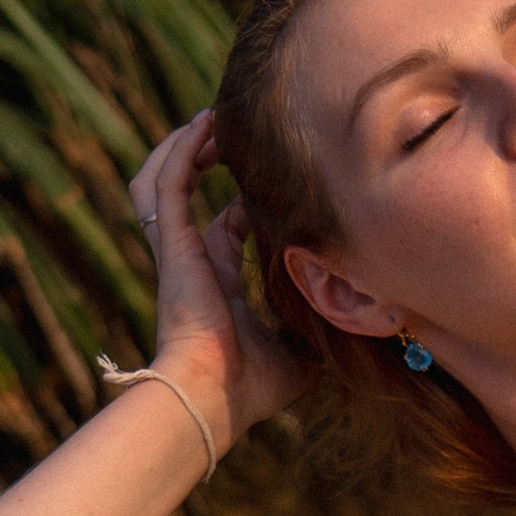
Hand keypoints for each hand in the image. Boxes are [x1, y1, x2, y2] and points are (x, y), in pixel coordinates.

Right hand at [127, 112, 307, 449]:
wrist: (212, 397)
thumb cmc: (250, 387)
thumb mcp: (296, 357)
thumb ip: (316, 339)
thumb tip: (355, 336)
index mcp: (217, 285)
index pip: (223, 232)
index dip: (243, 208)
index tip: (268, 192)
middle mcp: (192, 261)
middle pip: (182, 195)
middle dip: (200, 160)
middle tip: (226, 132)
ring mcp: (178, 251)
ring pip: (160, 181)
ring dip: (182, 147)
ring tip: (209, 118)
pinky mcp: (173, 246)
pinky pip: (165, 185)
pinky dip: (180, 152)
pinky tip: (202, 127)